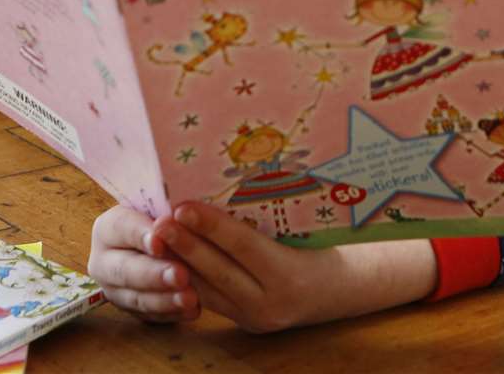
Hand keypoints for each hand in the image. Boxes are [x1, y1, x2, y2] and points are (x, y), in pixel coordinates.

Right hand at [87, 205, 200, 322]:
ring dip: (165, 300)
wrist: (160, 238)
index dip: (140, 235)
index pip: (121, 228)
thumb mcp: (162, 208)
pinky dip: (172, 314)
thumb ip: (167, 213)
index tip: (160, 242)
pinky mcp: (130, 310)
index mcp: (108, 228)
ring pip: (137, 298)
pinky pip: (150, 316)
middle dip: (154, 274)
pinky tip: (193, 310)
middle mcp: (104, 260)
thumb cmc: (165, 216)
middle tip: (181, 275)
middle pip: (124, 270)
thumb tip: (180, 215)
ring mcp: (114, 289)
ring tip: (190, 298)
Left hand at [158, 201, 436, 332]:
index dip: (211, 226)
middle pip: (220, 271)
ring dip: (180, 262)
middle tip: (159, 221)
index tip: (184, 205)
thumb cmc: (330, 246)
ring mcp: (256, 317)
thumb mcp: (307, 228)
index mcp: (291, 274)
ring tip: (159, 237)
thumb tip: (233, 180)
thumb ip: (270, 215)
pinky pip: (212, 300)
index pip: (244, 246)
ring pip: (209, 290)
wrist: (344, 289)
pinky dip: (190, 278)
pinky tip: (173, 258)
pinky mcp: (246, 323)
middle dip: (186, 245)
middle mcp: (272, 302)